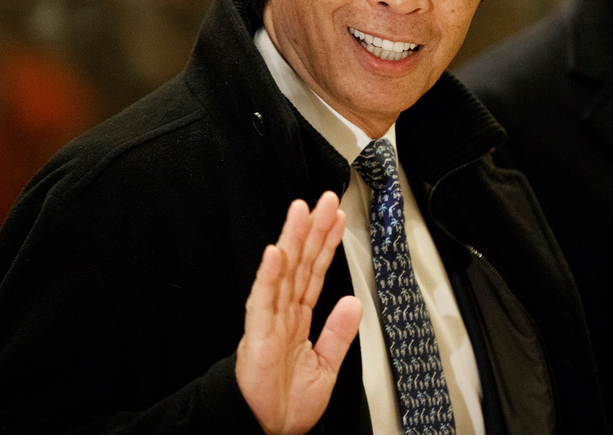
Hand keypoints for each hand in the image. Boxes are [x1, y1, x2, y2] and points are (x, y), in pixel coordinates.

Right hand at [236, 191, 363, 434]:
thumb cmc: (286, 402)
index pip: (315, 270)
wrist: (266, 429)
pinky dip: (269, 277)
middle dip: (312, 230)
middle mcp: (283, 312)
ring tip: (300, 212)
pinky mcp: (258, 336)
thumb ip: (339, 332)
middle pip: (300, 262)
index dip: (326, 243)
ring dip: (291, 240)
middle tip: (325, 201)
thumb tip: (353, 301)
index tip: (337, 217)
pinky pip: (263, 302)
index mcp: (298, 316)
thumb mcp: (326, 365)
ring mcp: (269, 320)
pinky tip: (276, 254)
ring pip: (282, 272)